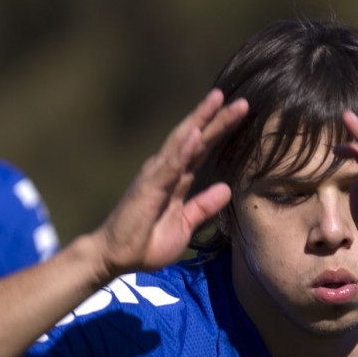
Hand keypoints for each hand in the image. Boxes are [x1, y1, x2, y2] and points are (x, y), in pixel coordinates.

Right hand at [92, 90, 247, 278]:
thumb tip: (226, 189)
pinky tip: (196, 132)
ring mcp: (155, 176)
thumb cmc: (145, 242)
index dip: (219, 129)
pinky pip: (170, 166)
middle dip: (216, 117)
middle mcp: (165, 170)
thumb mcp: (183, 225)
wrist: (115, 257)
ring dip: (200, 120)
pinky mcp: (148, 188)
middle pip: (194, 138)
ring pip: (182, 142)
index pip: (201, 148)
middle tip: (242, 100)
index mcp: (175, 179)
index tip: (241, 112)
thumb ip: (203, 206)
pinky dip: (183, 149)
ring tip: (218, 99)